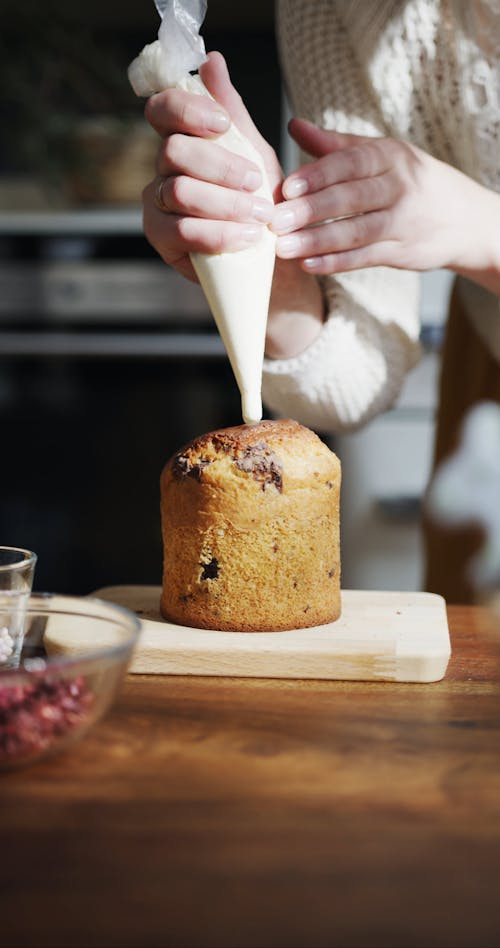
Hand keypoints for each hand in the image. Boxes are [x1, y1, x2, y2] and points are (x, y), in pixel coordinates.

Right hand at [142, 52, 281, 280]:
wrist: (271, 257)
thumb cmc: (259, 200)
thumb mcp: (254, 152)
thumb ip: (232, 111)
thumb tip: (212, 60)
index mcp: (180, 140)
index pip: (162, 111)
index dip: (187, 111)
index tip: (222, 125)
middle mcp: (162, 170)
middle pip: (174, 152)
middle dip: (221, 167)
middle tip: (256, 183)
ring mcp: (157, 205)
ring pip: (180, 192)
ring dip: (226, 204)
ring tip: (260, 216)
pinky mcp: (161, 240)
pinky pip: (183, 231)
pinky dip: (219, 234)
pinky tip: (246, 238)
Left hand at [272, 118, 499, 293]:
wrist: (463, 217)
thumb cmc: (408, 180)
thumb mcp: (380, 155)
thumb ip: (335, 145)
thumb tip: (293, 124)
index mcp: (389, 156)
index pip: (350, 163)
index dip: (318, 175)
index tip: (286, 187)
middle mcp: (398, 186)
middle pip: (350, 198)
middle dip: (310, 210)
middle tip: (274, 220)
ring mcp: (402, 221)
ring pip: (356, 231)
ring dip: (317, 241)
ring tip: (282, 248)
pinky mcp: (402, 252)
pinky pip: (365, 258)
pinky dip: (336, 263)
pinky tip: (308, 264)